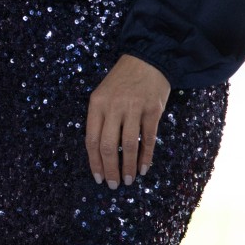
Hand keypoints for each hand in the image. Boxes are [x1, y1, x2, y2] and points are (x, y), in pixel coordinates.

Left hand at [85, 54, 169, 188]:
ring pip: (128, 146)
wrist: (148, 59)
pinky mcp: (153, 110)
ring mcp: (134, 108)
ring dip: (127, 167)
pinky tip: (143, 169)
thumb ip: (100, 120)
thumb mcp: (103, 95)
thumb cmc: (122, 81)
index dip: (94, 162)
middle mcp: (113, 106)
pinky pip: (147, 139)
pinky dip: (145, 157)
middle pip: (108, 146)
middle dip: (110, 169)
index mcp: (97, 104)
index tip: (98, 178)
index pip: (91, 140)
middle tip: (113, 185)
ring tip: (127, 180)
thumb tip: (101, 154)